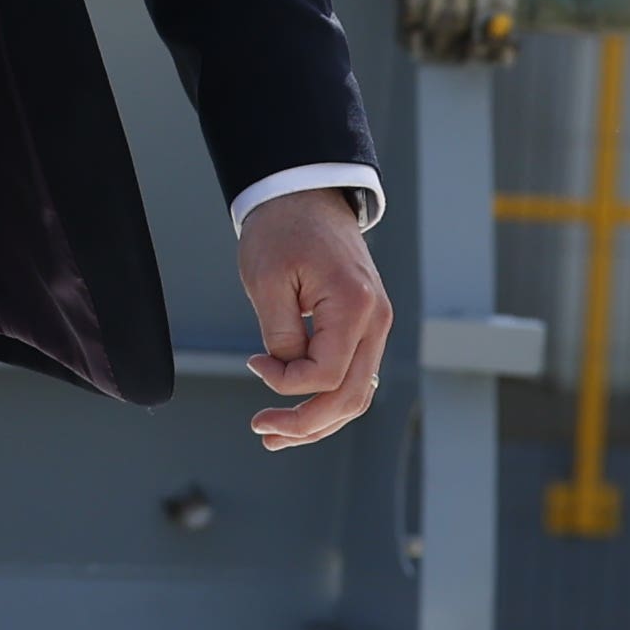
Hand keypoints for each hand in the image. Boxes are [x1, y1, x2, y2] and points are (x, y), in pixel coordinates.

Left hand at [235, 186, 392, 450]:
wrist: (304, 194)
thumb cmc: (282, 230)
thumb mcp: (267, 281)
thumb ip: (280, 335)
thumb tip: (284, 374)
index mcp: (355, 306)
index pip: (325, 374)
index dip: (285, 384)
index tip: (253, 363)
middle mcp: (376, 320)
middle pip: (351, 397)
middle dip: (305, 424)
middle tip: (262, 431)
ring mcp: (376, 325)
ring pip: (357, 394)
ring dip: (318, 422)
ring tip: (275, 435)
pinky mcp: (366, 326)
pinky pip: (353, 375)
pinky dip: (326, 398)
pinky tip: (296, 413)